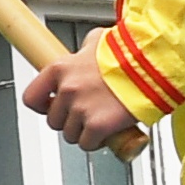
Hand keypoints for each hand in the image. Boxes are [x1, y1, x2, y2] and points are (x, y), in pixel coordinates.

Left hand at [22, 48, 142, 151]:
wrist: (152, 66)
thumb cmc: (130, 53)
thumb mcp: (100, 40)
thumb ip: (86, 48)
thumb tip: (85, 49)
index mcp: (61, 69)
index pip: (31, 97)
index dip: (43, 105)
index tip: (51, 106)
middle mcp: (67, 89)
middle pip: (53, 120)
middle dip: (69, 120)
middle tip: (86, 114)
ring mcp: (81, 109)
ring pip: (70, 134)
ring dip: (83, 132)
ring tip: (100, 121)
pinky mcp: (97, 126)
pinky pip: (87, 143)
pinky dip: (96, 142)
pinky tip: (107, 132)